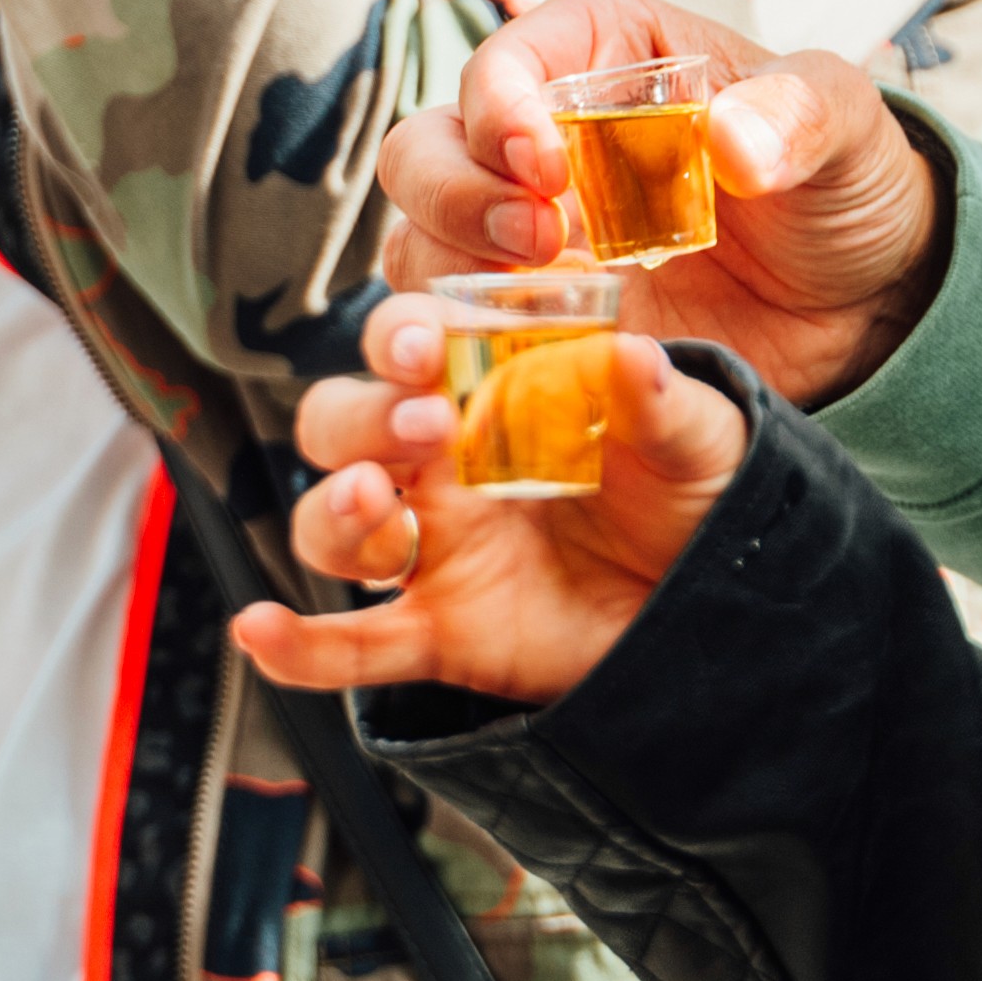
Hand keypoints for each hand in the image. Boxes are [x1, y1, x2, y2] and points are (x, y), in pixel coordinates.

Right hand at [226, 306, 750, 706]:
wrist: (722, 603)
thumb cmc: (696, 494)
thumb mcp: (698, 440)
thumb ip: (661, 401)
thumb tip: (633, 355)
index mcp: (489, 391)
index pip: (411, 342)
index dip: (403, 333)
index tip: (430, 341)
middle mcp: (439, 463)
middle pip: (344, 423)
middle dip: (366, 417)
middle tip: (426, 423)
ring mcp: (433, 549)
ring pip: (333, 524)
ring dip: (331, 510)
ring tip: (371, 505)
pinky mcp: (441, 632)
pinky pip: (353, 645)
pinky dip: (299, 646)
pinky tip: (259, 631)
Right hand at [371, 0, 949, 405]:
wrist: (863, 304)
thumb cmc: (843, 186)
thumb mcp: (848, 133)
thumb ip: (801, 115)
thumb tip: (733, 142)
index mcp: (602, 55)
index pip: (506, 62)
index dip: (501, 104)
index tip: (544, 161)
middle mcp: (540, 141)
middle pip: (426, 150)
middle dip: (457, 194)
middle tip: (542, 242)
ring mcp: (527, 240)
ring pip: (420, 242)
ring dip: (454, 276)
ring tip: (542, 306)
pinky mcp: (536, 327)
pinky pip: (460, 334)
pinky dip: (475, 349)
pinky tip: (542, 364)